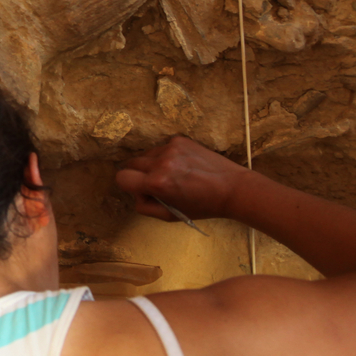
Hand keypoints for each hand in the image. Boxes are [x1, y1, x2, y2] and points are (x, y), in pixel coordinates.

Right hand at [116, 135, 250, 221]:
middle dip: (140, 174)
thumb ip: (145, 206)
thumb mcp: (171, 216)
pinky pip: (162, 147)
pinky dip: (167, 156)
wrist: (233, 188)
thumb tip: (134, 193)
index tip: (139, 189)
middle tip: (158, 184)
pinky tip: (183, 165)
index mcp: (157, 183)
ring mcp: (170, 148)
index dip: (127, 185)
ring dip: (153, 164)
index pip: (122, 178)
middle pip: (131, 164)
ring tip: (175, 174)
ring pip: (146, 155)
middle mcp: (160, 163)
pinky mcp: (180, 140)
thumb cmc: (203, 206)